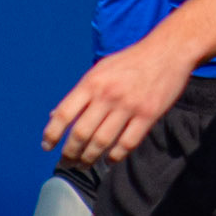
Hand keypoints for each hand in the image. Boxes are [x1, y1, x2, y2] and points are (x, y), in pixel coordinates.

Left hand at [43, 24, 192, 164]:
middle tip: (67, 162)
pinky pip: (126, 144)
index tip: (47, 146)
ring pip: (102, 143)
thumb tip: (55, 116)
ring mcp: (129, 106)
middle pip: (81, 133)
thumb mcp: (101, 69)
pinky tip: (108, 160)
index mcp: (93, 81)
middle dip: (70, 153)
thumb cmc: (131, 61)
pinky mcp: (148, 115)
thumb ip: (80, 93)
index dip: (52, 134)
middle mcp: (108, 94)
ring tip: (84, 164)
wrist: (168, 50)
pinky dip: (114, 157)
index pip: (65, 113)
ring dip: (89, 159)